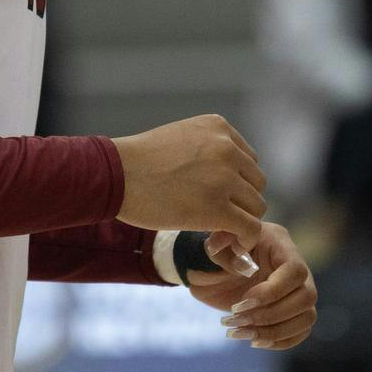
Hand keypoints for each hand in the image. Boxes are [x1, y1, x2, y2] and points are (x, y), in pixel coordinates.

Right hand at [114, 115, 267, 248]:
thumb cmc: (138, 161)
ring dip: (240, 221)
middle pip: (255, 183)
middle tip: (218, 219)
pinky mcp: (217, 208)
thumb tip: (227, 180)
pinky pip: (250, 228)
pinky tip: (225, 244)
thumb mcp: (180, 139)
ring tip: (217, 232)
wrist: (115, 175)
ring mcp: (224, 177)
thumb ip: (208, 150)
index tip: (219, 199)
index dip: (236, 184)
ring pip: (256, 206)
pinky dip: (244, 239)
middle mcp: (227, 148)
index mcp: (219, 128)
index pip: (248, 161)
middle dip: (240, 202)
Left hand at [184, 222, 317, 351]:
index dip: (272, 292)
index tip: (242, 303)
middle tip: (238, 320)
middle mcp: (295, 267)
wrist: (211, 269)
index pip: (295, 271)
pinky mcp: (292, 312)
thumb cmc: (214, 253)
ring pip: (307, 318)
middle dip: (270, 315)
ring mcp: (297, 291)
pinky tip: (254, 340)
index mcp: (279, 244)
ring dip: (273, 332)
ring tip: (240, 333)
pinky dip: (279, 341)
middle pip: (307, 297)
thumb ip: (223, 247)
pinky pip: (301, 331)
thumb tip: (241, 266)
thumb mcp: (214, 246)